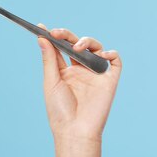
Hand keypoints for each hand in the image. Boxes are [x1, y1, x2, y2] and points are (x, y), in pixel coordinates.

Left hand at [37, 25, 121, 142]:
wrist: (74, 130)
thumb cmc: (59, 110)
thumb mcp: (51, 81)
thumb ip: (50, 59)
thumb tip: (42, 38)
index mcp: (64, 70)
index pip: (60, 48)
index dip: (53, 37)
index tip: (41, 27)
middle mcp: (80, 70)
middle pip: (76, 44)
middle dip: (67, 35)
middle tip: (56, 33)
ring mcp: (95, 74)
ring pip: (95, 48)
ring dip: (87, 42)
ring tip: (77, 46)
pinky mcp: (109, 80)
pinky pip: (115, 62)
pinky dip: (111, 54)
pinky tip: (102, 54)